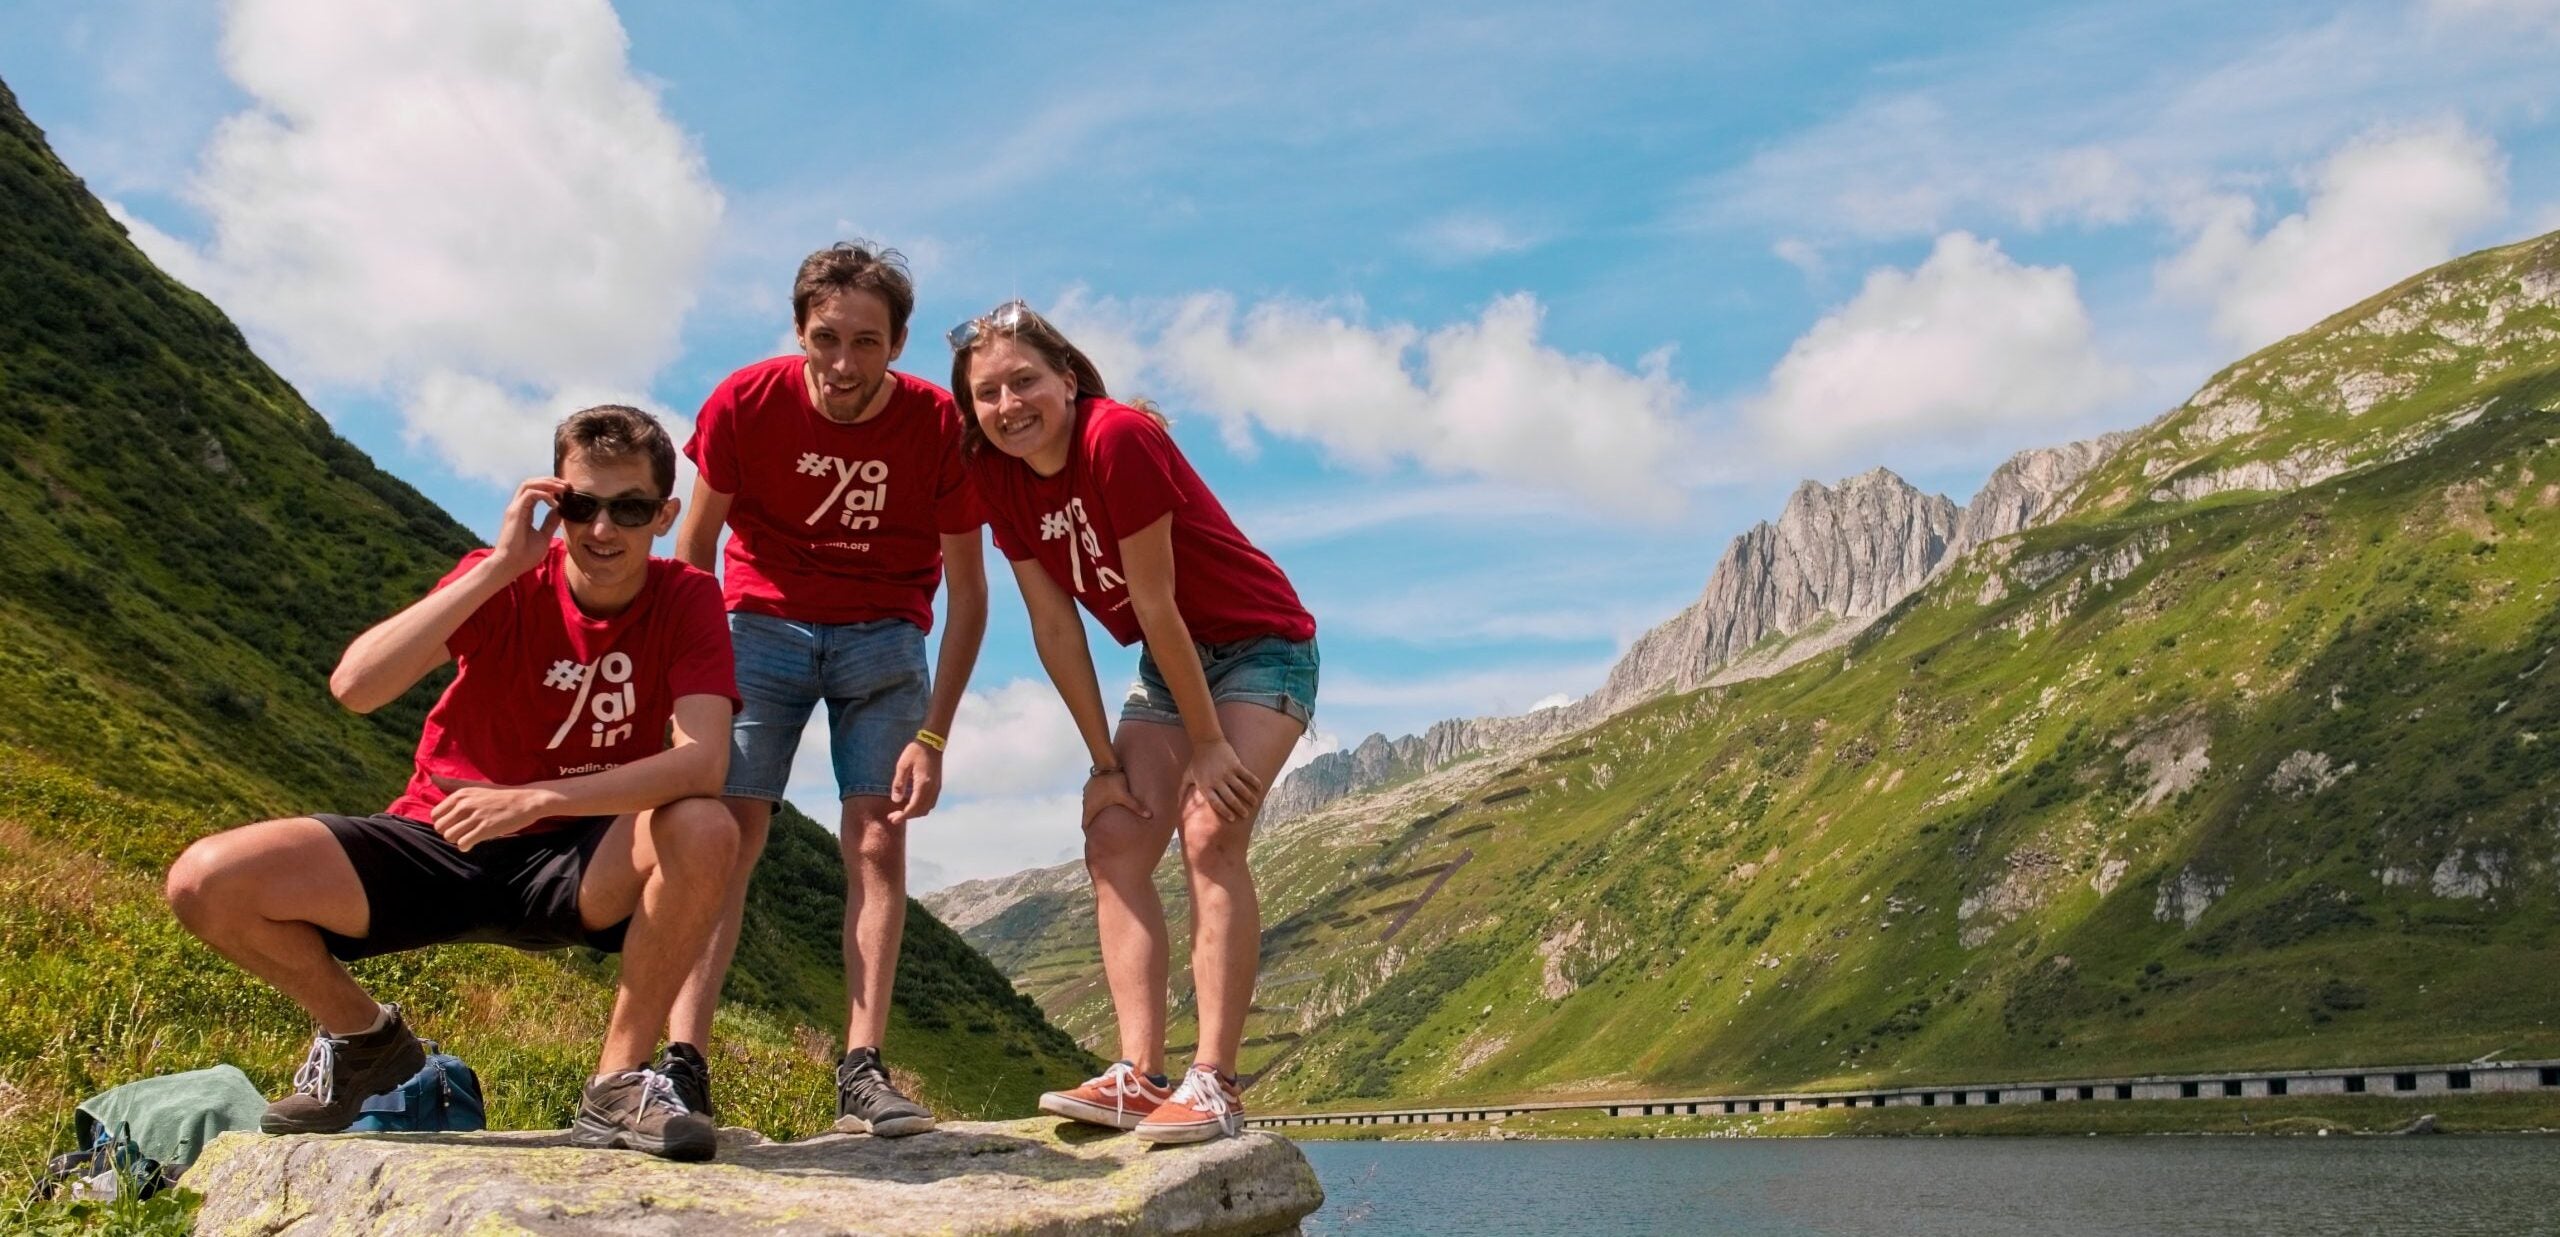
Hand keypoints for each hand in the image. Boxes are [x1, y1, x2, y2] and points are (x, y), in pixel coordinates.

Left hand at [427, 774, 556, 850]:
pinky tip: (475, 841)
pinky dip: (466, 846)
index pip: (435, 815)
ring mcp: (475, 816)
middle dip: (450, 832)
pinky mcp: (485, 829)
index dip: (444, 822)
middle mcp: (465, 804)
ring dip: (458, 839)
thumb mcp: (475, 786)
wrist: (526, 801)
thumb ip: (453, 783)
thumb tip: (432, 777)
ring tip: (470, 835)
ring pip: (450, 837)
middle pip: (440, 828)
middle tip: (464, 830)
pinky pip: (463, 844)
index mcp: (460, 794)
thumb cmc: (500, 795)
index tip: (457, 822)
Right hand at [490, 477, 567, 576]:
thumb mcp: (544, 536)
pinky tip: (555, 504)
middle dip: (551, 480)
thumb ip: (550, 522)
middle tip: (568, 486)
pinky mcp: (514, 513)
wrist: (510, 566)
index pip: (535, 490)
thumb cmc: (524, 555)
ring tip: (563, 489)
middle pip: (532, 482)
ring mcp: (514, 508)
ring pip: (529, 484)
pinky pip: (530, 494)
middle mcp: (517, 506)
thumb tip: (560, 511)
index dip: (551, 487)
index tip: (567, 491)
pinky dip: (544, 495)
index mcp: (524, 511)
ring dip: (548, 483)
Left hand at [887, 741, 941, 824]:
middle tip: (893, 816)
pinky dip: (921, 807)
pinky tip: (911, 803)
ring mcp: (937, 788)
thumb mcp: (902, 765)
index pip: (913, 807)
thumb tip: (896, 801)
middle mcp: (932, 789)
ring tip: (902, 812)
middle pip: (921, 811)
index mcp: (923, 784)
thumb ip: (899, 784)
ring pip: (927, 808)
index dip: (903, 816)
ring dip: (915, 813)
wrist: (932, 742)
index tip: (892, 819)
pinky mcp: (938, 786)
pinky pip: (931, 803)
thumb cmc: (916, 751)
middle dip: (907, 816)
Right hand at [1081, 769, 1151, 829]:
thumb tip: (1150, 816)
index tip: (1092, 841)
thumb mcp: (1126, 796)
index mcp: (1091, 808)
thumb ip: (1136, 807)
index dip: (1088, 834)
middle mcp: (1086, 802)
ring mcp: (1086, 794)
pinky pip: (1090, 800)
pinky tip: (1103, 805)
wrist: (1106, 763)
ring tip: (1102, 820)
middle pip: (1086, 818)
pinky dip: (1095, 805)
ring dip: (1093, 814)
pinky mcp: (1089, 787)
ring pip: (1088, 808)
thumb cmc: (1114, 781)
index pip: (1085, 825)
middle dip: (1092, 826)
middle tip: (1099, 834)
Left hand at [1181, 740, 1262, 823]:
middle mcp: (1217, 781)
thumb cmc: (1196, 761)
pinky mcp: (1235, 764)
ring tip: (1254, 804)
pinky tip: (1260, 788)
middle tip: (1245, 815)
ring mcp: (1227, 772)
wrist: (1206, 742)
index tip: (1232, 819)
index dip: (1225, 812)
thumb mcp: (1187, 776)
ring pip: (1240, 788)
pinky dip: (1254, 782)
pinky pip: (1247, 775)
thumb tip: (1177, 805)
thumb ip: (1182, 791)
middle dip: (1239, 808)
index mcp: (1205, 786)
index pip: (1216, 803)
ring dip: (1249, 797)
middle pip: (1230, 798)